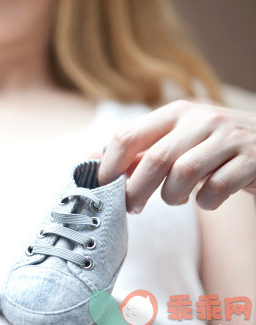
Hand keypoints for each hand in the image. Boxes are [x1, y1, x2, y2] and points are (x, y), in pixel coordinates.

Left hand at [98, 100, 255, 212]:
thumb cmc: (211, 148)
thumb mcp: (176, 142)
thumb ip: (138, 152)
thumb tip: (88, 161)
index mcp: (175, 113)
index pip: (128, 135)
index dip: (110, 166)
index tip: (103, 187)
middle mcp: (201, 119)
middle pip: (155, 159)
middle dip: (137, 190)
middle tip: (132, 207)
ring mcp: (229, 137)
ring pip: (184, 173)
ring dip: (172, 196)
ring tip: (176, 199)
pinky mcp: (252, 158)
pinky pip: (217, 188)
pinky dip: (205, 202)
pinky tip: (206, 199)